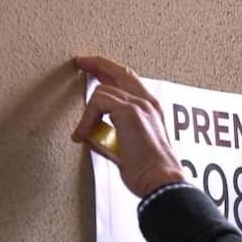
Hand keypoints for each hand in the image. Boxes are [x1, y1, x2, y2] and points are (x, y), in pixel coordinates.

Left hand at [71, 56, 184, 197]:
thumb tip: (91, 134)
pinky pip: (97, 104)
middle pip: (120, 72)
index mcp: (152, 112)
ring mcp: (141, 105)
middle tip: (81, 62)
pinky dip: (86, 120)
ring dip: (87, 114)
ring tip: (82, 133)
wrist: (160, 179)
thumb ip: (110, 137)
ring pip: (102, 92)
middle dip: (98, 64)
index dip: (110, 74)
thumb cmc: (149, 171)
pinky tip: (83, 135)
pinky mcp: (129, 111)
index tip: (94, 72)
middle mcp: (149, 103)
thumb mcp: (127, 149)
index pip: (130, 82)